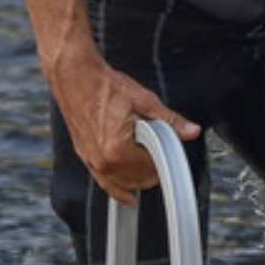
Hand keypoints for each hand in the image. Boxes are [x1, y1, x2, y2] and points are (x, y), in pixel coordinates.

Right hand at [54, 59, 200, 205]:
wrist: (75, 78)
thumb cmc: (104, 87)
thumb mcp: (145, 101)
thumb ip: (170, 121)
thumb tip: (190, 130)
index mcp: (118, 150)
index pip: (153, 171)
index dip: (165, 161)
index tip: (169, 152)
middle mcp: (103, 162)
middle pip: (138, 182)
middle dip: (152, 169)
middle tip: (157, 149)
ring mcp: (92, 163)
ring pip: (122, 186)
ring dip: (137, 177)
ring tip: (144, 157)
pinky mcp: (85, 158)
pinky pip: (106, 182)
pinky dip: (119, 184)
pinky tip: (127, 187)